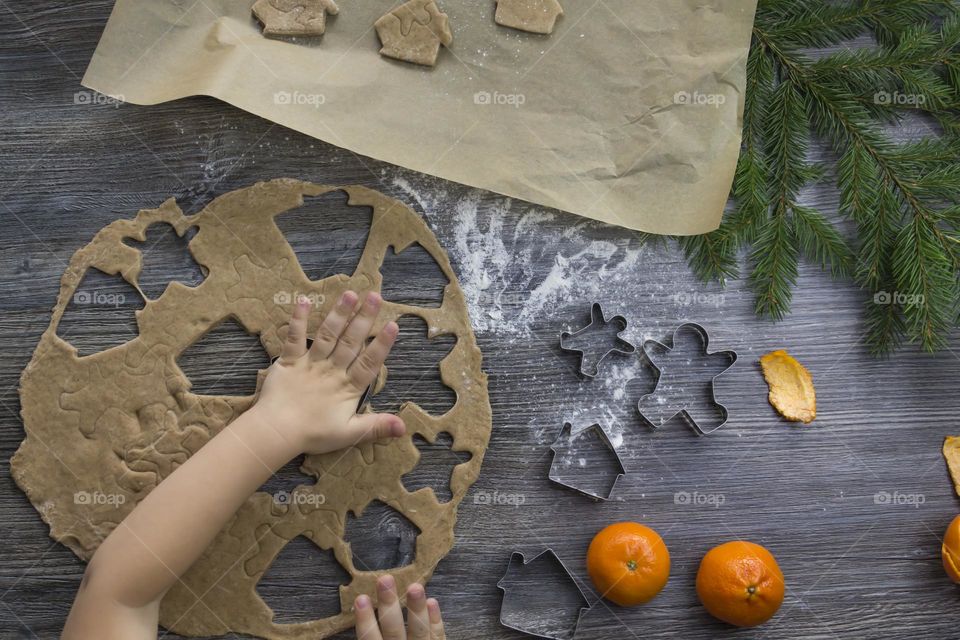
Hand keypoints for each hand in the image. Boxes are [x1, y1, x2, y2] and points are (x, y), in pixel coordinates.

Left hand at [250, 291, 404, 454]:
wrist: (276, 432)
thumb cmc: (313, 434)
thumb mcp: (349, 434)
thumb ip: (376, 426)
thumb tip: (404, 427)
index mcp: (348, 388)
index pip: (369, 362)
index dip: (382, 344)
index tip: (393, 325)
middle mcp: (332, 370)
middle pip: (351, 341)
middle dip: (364, 318)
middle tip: (375, 295)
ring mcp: (310, 364)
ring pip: (328, 335)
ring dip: (339, 313)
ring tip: (350, 294)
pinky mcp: (289, 361)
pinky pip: (295, 338)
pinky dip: (299, 320)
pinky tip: (304, 301)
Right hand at [355, 575, 444, 639]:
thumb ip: (372, 636)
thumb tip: (361, 609)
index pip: (370, 638)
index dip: (365, 620)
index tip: (361, 598)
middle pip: (394, 630)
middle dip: (389, 605)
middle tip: (385, 579)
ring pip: (419, 630)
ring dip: (417, 608)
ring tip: (415, 586)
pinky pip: (438, 635)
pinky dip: (436, 620)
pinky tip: (432, 602)